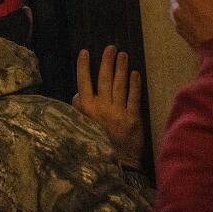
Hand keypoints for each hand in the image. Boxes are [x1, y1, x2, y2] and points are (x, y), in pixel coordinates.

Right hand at [73, 45, 142, 166]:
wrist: (116, 164)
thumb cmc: (95, 145)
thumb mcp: (80, 127)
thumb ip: (78, 109)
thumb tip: (78, 94)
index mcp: (86, 109)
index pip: (84, 82)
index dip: (84, 66)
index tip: (85, 52)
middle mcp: (102, 107)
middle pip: (104, 79)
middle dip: (106, 62)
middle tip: (110, 47)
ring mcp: (119, 111)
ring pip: (119, 85)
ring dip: (121, 68)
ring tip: (123, 54)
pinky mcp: (134, 118)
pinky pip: (134, 97)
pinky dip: (134, 84)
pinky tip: (134, 73)